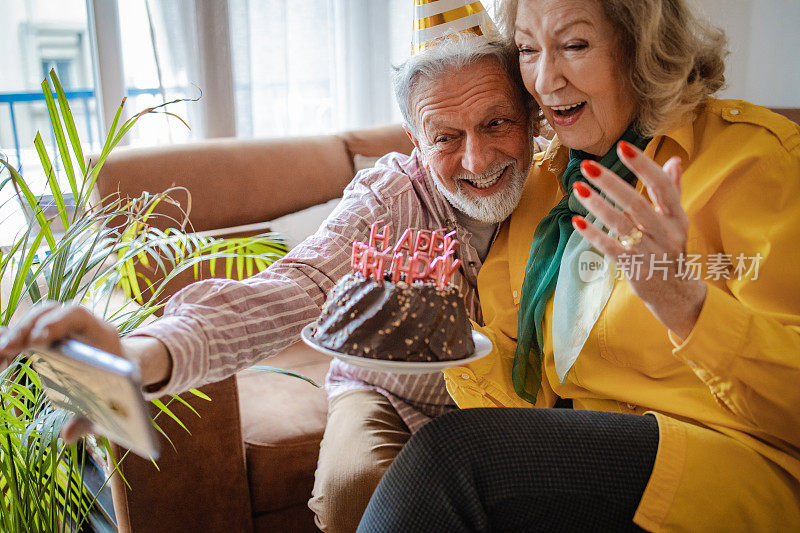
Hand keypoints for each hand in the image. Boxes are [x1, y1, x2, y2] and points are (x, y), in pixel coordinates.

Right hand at [0, 303, 171, 442]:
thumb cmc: (119, 391)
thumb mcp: (108, 408)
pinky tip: (1, 356)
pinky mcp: (52, 335)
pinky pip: (30, 331)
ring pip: (37, 318)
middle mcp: (83, 325)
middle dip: (28, 326)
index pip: (79, 315)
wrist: (125, 373)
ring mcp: (66, 327)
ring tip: (1, 353)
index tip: (39, 341)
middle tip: (9, 348)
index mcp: (103, 335)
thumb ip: (89, 422)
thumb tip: (67, 436)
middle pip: (51, 311)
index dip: (58, 322)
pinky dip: (13, 340)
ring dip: (16, 332)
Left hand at [571, 140, 706, 340]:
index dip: (643, 165)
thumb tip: (674, 160)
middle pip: (637, 203)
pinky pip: (612, 249)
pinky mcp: (635, 268)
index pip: (662, 186)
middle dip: (611, 183)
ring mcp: (651, 252)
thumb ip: (674, 190)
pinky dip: (594, 235)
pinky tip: (577, 221)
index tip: (623, 146)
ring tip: (577, 188)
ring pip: (622, 225)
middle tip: (588, 165)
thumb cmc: (671, 248)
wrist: (676, 293)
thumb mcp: (677, 220)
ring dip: (598, 205)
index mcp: (677, 216)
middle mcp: (667, 233)